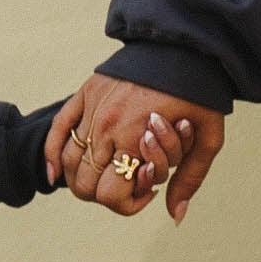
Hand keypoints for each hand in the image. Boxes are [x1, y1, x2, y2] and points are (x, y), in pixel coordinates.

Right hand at [46, 74, 227, 223]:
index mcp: (135, 141)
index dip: (127, 205)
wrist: (185, 45)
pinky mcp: (85, 94)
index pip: (109, 195)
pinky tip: (54, 173)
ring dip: (80, 178)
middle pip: (84, 185)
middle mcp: (107, 128)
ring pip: (68, 162)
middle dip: (103, 194)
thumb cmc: (200, 93)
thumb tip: (175, 216)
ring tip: (104, 175)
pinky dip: (51, 155)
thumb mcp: (208, 138)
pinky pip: (58, 130)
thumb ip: (190, 179)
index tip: (147, 192)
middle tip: (126, 183)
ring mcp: (93, 110)